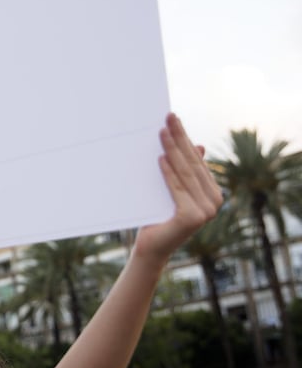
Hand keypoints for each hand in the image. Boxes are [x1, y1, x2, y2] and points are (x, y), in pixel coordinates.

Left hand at [134, 113, 222, 260]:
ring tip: (161, 133)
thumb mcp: (172, 190)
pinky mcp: (193, 217)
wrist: (151, 248)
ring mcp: (206, 210)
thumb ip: (185, 172)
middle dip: (179, 139)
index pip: (196, 159)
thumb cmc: (159, 217)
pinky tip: (160, 158)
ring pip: (184, 174)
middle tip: (168, 118)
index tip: (173, 119)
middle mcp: (215, 201)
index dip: (184, 138)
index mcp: (213, 193)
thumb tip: (199, 146)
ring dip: (172, 150)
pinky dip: (168, 173)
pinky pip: (177, 189)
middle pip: (191, 164)